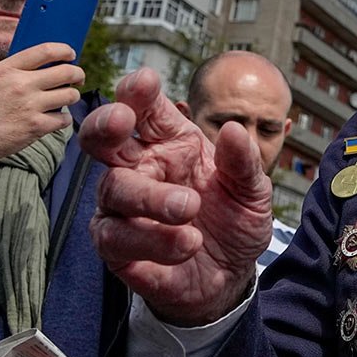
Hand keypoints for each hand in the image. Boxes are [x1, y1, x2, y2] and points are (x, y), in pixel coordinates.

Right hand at [0, 43, 83, 169]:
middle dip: (78, 74)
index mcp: (5, 69)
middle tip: (77, 78)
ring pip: (70, 95)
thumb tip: (22, 66)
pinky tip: (55, 119)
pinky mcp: (36, 127)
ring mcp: (30, 106)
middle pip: (66, 72)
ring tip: (64, 98)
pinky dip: (63, 119)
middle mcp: (20, 85)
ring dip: (71, 96)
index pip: (45, 51)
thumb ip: (1, 72)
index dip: (64, 50)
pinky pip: (64, 119)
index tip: (70, 54)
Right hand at [80, 68, 272, 325]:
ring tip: (190, 209)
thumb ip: (244, 161)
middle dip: (105, 124)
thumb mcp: (253, 191)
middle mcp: (139, 168)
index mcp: (171, 143)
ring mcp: (122, 208)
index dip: (138, 92)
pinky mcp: (117, 247)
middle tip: (122, 120)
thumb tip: (236, 128)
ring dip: (151, 197)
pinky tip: (188, 243)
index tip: (145, 81)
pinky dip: (154, 241)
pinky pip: (117, 237)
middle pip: (103, 139)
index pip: (146, 109)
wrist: (231, 276)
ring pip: (114, 189)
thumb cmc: (235, 221)